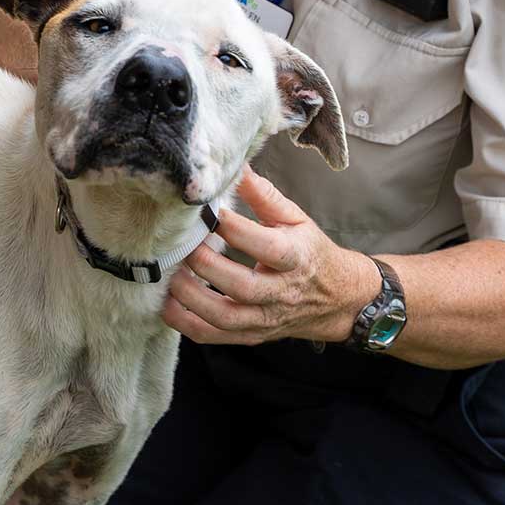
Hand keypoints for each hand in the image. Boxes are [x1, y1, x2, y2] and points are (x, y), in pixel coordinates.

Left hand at [162, 168, 380, 346]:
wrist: (336, 299)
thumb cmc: (309, 253)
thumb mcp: (296, 219)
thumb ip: (264, 196)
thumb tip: (237, 166)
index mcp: (296, 258)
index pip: (265, 245)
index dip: (233, 228)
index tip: (207, 212)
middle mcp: (282, 292)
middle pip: (242, 286)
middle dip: (206, 265)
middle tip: (182, 245)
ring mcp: (266, 318)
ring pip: (226, 317)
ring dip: (191, 298)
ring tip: (170, 275)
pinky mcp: (252, 335)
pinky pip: (215, 337)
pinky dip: (186, 323)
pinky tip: (167, 305)